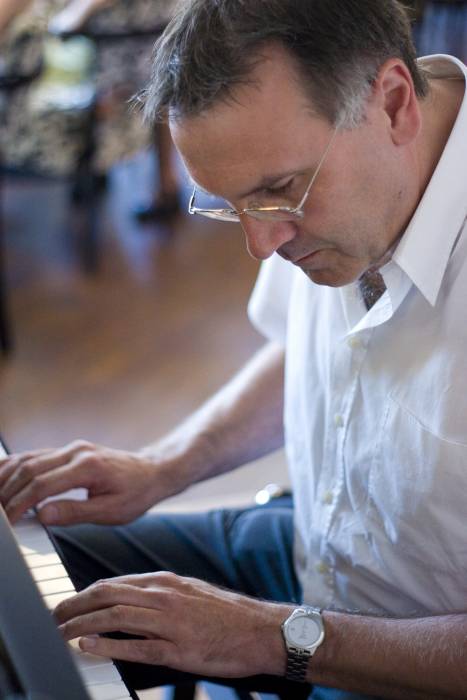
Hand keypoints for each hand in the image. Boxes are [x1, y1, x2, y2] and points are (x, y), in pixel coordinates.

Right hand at [0, 440, 164, 524]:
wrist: (153, 471)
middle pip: (29, 468)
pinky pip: (36, 456)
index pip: (42, 485)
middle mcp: (76, 451)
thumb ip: (76, 512)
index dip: (20, 504)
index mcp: (88, 466)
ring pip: (29, 458)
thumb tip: (42, 515)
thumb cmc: (136, 493)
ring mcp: (72, 448)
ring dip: (7, 477)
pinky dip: (16, 467)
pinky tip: (4, 479)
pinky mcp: (69, 450)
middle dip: (7, 492)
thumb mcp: (112, 511)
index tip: (8, 523)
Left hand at [54, 572, 289, 677]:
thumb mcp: (190, 591)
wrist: (261, 629)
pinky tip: (88, 647)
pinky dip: (108, 645)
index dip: (85, 593)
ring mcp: (171, 622)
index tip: (68, 604)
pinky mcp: (179, 649)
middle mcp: (165, 596)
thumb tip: (130, 600)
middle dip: (75, 605)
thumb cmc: (226, 613)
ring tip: (61, 632)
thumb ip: (160, 593)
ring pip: (116, 617)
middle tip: (55, 616)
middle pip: (108, 594)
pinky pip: (137, 646)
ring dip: (82, 625)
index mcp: (166, 581)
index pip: (114, 582)